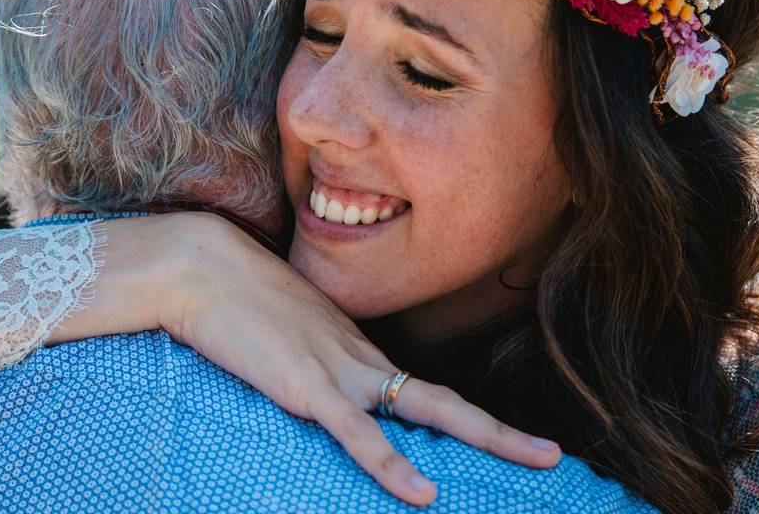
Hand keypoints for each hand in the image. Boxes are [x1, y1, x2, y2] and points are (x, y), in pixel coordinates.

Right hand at [158, 213, 561, 506]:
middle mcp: (362, 359)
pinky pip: (357, 435)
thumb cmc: (236, 300)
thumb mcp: (285, 335)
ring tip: (538, 461)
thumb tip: (316, 390)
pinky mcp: (307, 387)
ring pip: (426, 409)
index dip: (462, 419)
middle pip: (445, 400)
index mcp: (357, 351)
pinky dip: (392, 465)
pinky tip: (422, 495)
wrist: (204, 267)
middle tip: (553, 456)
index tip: (496, 442)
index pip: (420, 392)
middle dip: (501, 430)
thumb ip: (309, 363)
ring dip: (488, 437)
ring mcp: (340, 371)